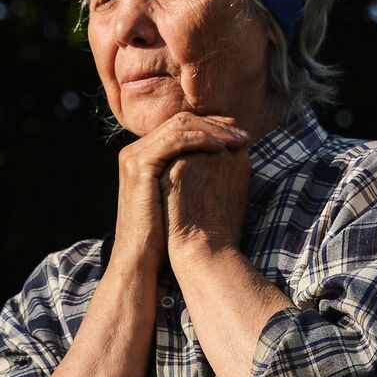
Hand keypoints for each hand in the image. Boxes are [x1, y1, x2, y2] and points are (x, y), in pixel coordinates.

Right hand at [111, 111, 248, 274]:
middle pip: (181, 121)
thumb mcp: (181, 194)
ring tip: (237, 139)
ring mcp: (134, 156)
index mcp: (146, 154)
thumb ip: (194, 172)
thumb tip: (226, 158)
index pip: (182, 127)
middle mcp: (136, 150)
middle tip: (242, 133)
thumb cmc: (166, 232)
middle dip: (216, 125)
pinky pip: (174, 140)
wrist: (142, 255)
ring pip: (179, 126)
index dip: (212, 126)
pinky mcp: (139, 165)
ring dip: (213, 130)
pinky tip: (220, 147)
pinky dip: (199, 139)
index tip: (238, 133)